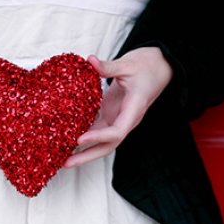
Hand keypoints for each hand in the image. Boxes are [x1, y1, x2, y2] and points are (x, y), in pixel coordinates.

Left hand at [63, 47, 172, 167]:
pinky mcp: (112, 112)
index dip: (98, 137)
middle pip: (108, 145)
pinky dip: (84, 133)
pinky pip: (97, 128)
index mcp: (134, 109)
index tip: (79, 140)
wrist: (160, 66)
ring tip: (63, 156)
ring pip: (101, 140)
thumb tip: (90, 61)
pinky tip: (67, 137)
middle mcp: (126, 119)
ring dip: (83, 149)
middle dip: (87, 156)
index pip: (117, 131)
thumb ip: (109, 66)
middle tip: (66, 163)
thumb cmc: (148, 66)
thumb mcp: (128, 64)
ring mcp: (119, 117)